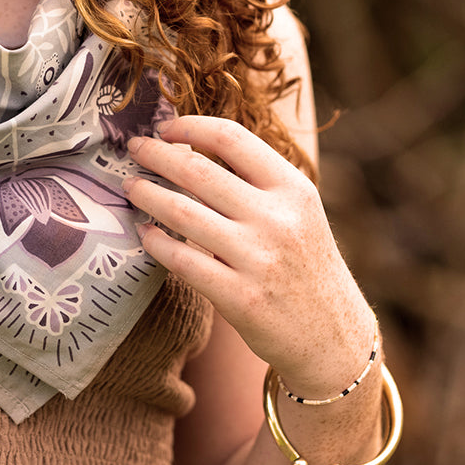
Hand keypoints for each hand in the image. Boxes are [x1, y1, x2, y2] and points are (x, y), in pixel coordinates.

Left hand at [123, 115, 374, 398]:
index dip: (190, 126)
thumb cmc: (302, 263)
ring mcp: (260, 260)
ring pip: (182, 213)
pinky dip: (156, 242)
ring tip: (130, 186)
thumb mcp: (296, 212)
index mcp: (293, 189)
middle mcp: (278, 220)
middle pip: (198, 172)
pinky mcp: (242, 299)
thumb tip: (188, 146)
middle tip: (134, 148)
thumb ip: (254, 181)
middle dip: (156, 155)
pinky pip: (183, 261)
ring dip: (147, 194)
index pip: (232, 139)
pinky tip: (145, 233)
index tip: (164, 128)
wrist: (334, 338)